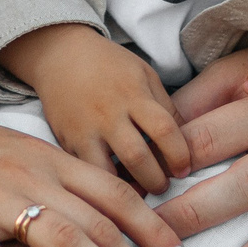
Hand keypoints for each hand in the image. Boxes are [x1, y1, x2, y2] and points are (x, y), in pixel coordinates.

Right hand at [0, 23, 191, 193]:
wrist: (60, 55)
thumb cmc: (109, 66)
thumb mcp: (144, 75)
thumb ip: (166, 108)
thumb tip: (187, 145)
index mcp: (133, 93)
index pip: (164, 130)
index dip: (179, 155)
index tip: (184, 169)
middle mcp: (108, 113)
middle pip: (138, 157)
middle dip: (156, 180)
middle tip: (163, 185)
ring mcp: (84, 129)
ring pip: (108, 171)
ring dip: (128, 189)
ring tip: (139, 192)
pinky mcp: (65, 141)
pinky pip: (86, 171)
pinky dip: (102, 183)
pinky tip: (113, 186)